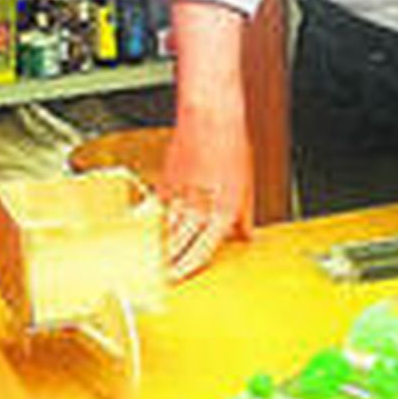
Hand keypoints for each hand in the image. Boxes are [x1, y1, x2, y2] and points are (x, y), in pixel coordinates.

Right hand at [157, 104, 253, 281]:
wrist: (210, 118)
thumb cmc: (231, 146)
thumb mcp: (248, 185)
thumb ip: (244, 216)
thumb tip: (245, 236)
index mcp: (221, 211)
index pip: (202, 250)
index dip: (190, 268)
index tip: (180, 279)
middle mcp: (198, 207)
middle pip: (179, 245)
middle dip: (169, 266)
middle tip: (162, 281)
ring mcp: (179, 195)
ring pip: (166, 231)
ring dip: (158, 250)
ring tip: (152, 266)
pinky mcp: (166, 182)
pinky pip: (157, 210)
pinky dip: (153, 224)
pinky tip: (149, 234)